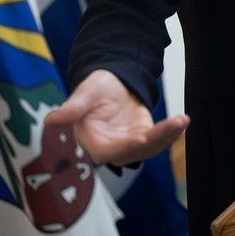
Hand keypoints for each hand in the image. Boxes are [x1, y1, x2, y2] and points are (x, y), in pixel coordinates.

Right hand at [45, 69, 188, 166]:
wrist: (113, 83)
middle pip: (133, 152)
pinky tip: (182, 122)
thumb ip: (73, 108)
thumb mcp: (85, 92)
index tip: (142, 137)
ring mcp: (128, 143)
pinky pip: (158, 140)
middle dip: (154, 141)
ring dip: (167, 137)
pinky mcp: (143, 135)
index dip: (124, 147)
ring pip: (148, 148)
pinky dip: (171, 133)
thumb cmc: (96, 87)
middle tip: (173, 125)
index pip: (107, 151)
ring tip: (181, 122)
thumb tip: (52, 121)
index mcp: (91, 138)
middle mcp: (110, 146)